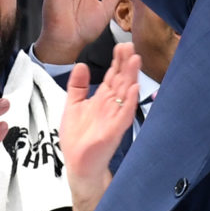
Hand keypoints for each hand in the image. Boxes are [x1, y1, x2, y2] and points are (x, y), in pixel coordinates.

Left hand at [61, 43, 142, 210]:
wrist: (79, 165)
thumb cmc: (77, 138)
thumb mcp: (73, 106)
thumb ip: (78, 86)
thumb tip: (82, 64)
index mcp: (103, 99)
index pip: (113, 76)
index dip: (117, 61)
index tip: (122, 45)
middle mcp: (112, 106)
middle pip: (122, 80)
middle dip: (126, 64)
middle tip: (131, 46)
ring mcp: (115, 117)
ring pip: (126, 93)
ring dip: (132, 77)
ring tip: (136, 60)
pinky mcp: (115, 130)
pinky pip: (125, 114)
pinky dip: (130, 102)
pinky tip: (134, 89)